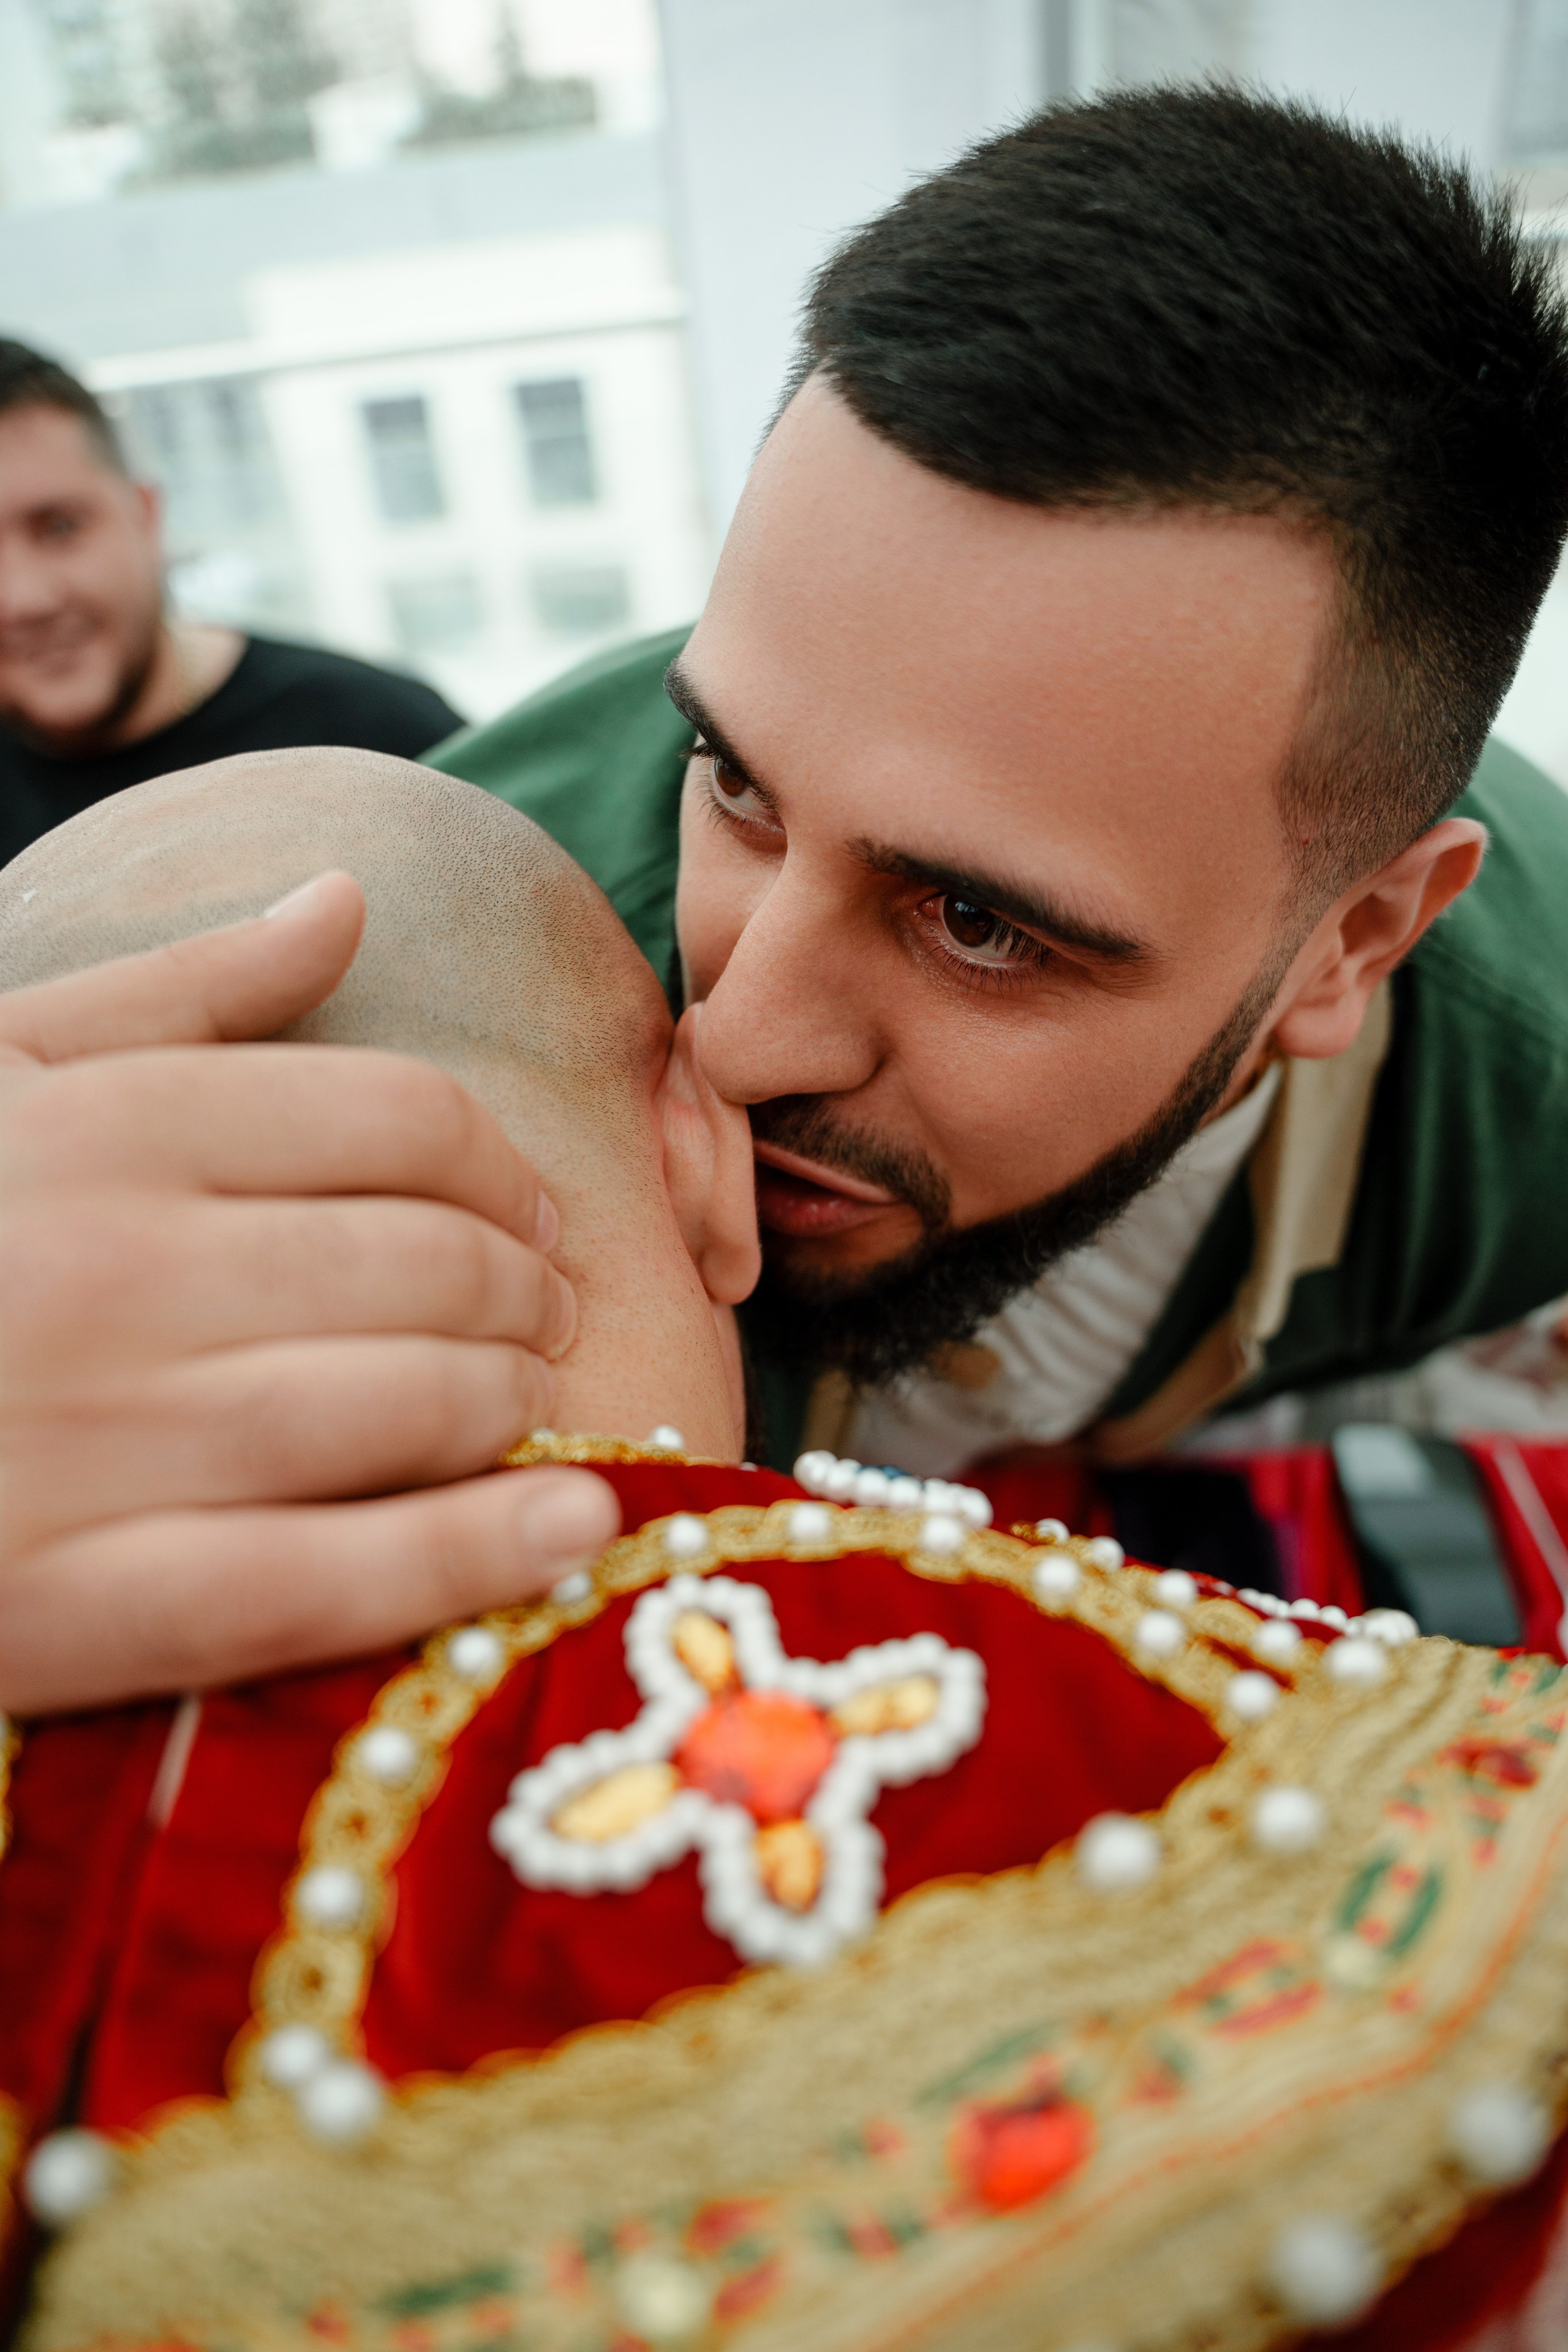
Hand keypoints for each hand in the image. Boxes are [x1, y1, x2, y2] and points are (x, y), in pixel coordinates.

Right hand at [0, 874, 618, 1713]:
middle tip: (549, 1316)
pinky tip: (572, 1526)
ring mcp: (93, 1443)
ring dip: (514, 1403)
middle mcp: (113, 1270)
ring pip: (404, 1408)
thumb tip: (345, 896)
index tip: (531, 1211)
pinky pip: (322, 1581)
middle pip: (430, 1263)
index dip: (502, 1167)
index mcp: (103, 1126)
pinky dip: (471, 1554)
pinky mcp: (67, 1606)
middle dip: (527, 1291)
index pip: (399, 1118)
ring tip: (532, 1402)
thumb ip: (175, 995)